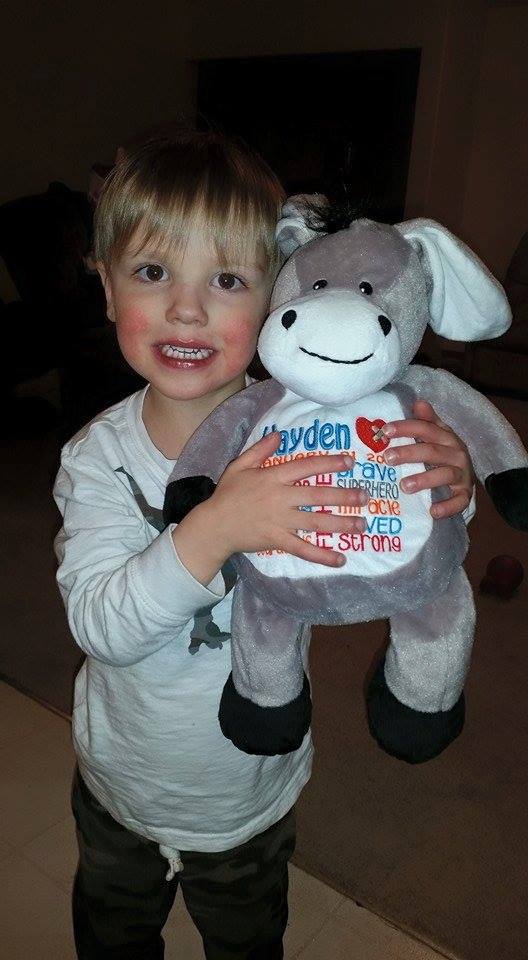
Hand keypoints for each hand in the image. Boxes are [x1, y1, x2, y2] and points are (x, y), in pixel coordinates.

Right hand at [209, 432, 367, 566]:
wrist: (214, 525)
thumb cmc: (227, 494)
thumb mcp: (239, 466)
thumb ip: (260, 450)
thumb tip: (280, 435)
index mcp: (273, 477)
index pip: (306, 467)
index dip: (329, 463)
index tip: (350, 462)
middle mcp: (280, 498)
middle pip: (317, 495)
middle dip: (344, 495)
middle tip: (365, 496)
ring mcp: (280, 520)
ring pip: (315, 521)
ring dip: (340, 524)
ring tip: (361, 525)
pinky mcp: (277, 540)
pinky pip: (303, 549)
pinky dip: (322, 555)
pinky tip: (340, 559)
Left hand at [381, 400, 473, 518]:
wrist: (466, 479)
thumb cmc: (444, 455)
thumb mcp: (437, 437)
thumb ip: (427, 422)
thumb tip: (418, 402)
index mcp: (447, 437)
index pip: (426, 429)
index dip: (407, 428)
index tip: (385, 430)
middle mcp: (457, 454)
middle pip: (432, 451)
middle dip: (409, 453)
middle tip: (387, 458)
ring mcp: (462, 475)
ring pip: (445, 475)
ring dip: (424, 480)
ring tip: (404, 486)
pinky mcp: (465, 495)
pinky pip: (458, 501)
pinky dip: (447, 507)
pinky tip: (432, 511)